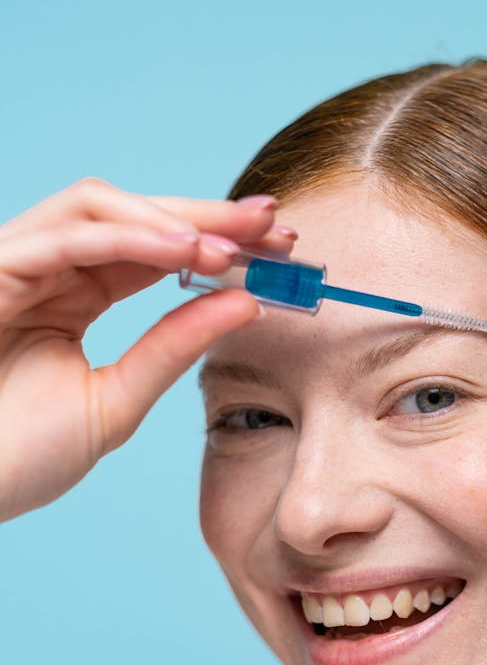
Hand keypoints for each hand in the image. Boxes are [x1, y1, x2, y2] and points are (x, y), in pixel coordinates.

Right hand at [0, 177, 292, 521]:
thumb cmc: (18, 456)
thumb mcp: (116, 401)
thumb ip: (172, 348)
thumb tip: (245, 302)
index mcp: (73, 295)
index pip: (154, 250)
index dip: (216, 241)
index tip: (281, 245)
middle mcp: (47, 268)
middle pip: (134, 216)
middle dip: (207, 217)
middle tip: (274, 224)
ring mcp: (16, 262)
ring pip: (99, 208)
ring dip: (173, 221)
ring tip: (234, 247)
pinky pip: (66, 238)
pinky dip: (131, 239)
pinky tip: (187, 254)